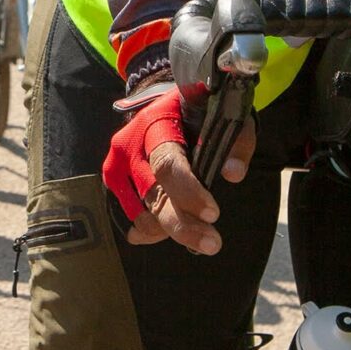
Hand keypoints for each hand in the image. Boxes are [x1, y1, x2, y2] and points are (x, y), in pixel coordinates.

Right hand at [104, 89, 255, 254]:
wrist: (163, 105)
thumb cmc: (197, 111)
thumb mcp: (223, 114)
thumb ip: (235, 140)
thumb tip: (234, 173)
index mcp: (155, 123)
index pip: (167, 164)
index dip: (188, 192)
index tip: (213, 214)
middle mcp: (128, 145)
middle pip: (152, 195)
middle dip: (183, 224)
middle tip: (213, 244)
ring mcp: (116, 166)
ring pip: (140, 212)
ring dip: (169, 231)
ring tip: (201, 241)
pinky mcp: (115, 184)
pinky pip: (130, 216)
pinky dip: (150, 231)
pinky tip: (168, 236)